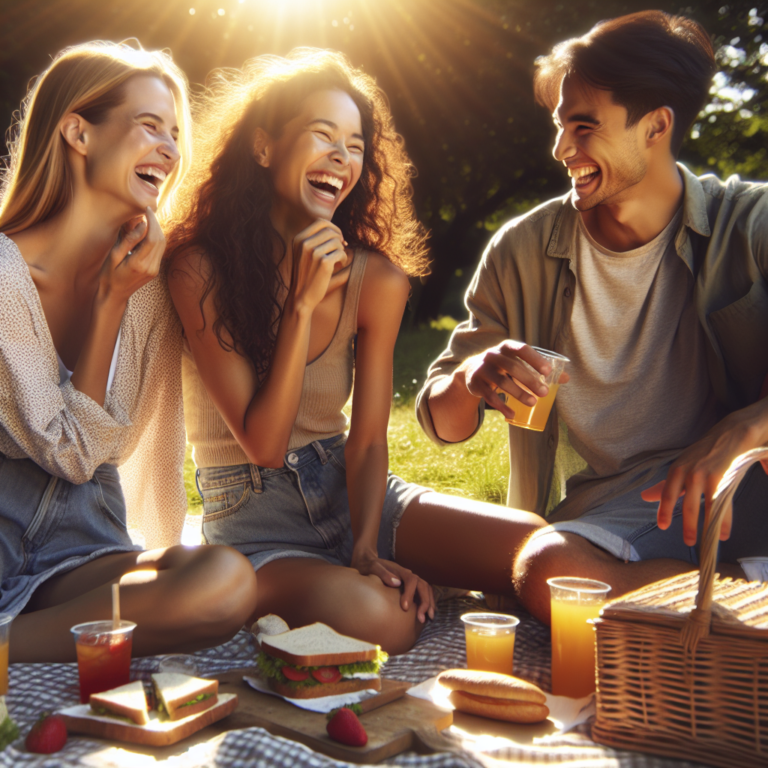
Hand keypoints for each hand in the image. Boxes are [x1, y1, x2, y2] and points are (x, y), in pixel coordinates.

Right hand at [99, 207, 165, 305]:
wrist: (115, 295)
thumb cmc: (109, 275)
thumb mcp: (113, 256)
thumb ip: (129, 240)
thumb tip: (143, 224)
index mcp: (138, 263)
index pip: (152, 237)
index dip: (152, 221)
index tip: (147, 209)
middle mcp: (150, 267)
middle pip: (160, 240)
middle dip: (156, 223)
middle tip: (148, 211)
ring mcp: (155, 270)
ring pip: (162, 245)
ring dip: (157, 230)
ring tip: (148, 219)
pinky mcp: (155, 271)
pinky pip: (159, 251)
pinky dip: (156, 239)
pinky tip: (148, 232)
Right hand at [289, 220, 348, 313]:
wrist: (301, 297)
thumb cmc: (306, 276)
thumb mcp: (304, 254)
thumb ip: (315, 240)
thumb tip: (338, 232)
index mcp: (298, 239)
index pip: (321, 222)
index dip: (333, 228)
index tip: (338, 239)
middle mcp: (304, 243)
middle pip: (331, 231)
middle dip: (339, 240)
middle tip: (340, 251)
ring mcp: (313, 252)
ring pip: (337, 242)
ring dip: (341, 251)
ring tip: (337, 262)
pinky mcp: (323, 262)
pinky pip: (341, 253)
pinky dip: (344, 259)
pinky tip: (338, 266)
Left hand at [350, 548, 434, 622]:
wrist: (369, 561)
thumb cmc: (369, 566)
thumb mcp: (373, 567)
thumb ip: (383, 573)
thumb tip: (397, 583)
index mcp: (399, 570)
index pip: (411, 580)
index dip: (410, 593)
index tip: (405, 608)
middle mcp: (408, 574)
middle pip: (423, 585)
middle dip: (424, 602)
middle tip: (421, 619)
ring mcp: (410, 579)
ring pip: (426, 588)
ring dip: (429, 602)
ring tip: (429, 618)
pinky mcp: (409, 585)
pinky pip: (423, 591)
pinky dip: (428, 601)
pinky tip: (427, 612)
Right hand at [462, 341, 568, 420]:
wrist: (473, 370)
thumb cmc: (504, 365)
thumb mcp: (519, 362)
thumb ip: (539, 368)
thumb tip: (566, 378)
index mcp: (506, 347)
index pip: (521, 349)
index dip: (534, 359)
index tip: (548, 371)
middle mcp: (493, 355)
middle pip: (513, 367)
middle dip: (530, 381)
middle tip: (544, 392)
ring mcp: (483, 369)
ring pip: (502, 382)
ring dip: (518, 393)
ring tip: (533, 403)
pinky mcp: (476, 384)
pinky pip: (490, 396)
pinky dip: (502, 406)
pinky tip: (512, 414)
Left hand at [642, 399, 767, 545]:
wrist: (732, 433)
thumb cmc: (703, 453)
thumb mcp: (681, 465)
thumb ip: (665, 484)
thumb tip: (644, 497)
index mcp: (677, 469)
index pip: (667, 493)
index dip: (664, 510)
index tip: (663, 526)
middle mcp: (690, 472)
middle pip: (687, 505)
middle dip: (688, 526)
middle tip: (688, 542)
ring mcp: (708, 476)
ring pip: (706, 508)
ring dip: (706, 528)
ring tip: (706, 543)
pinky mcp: (725, 479)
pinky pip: (723, 506)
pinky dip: (724, 522)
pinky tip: (723, 534)